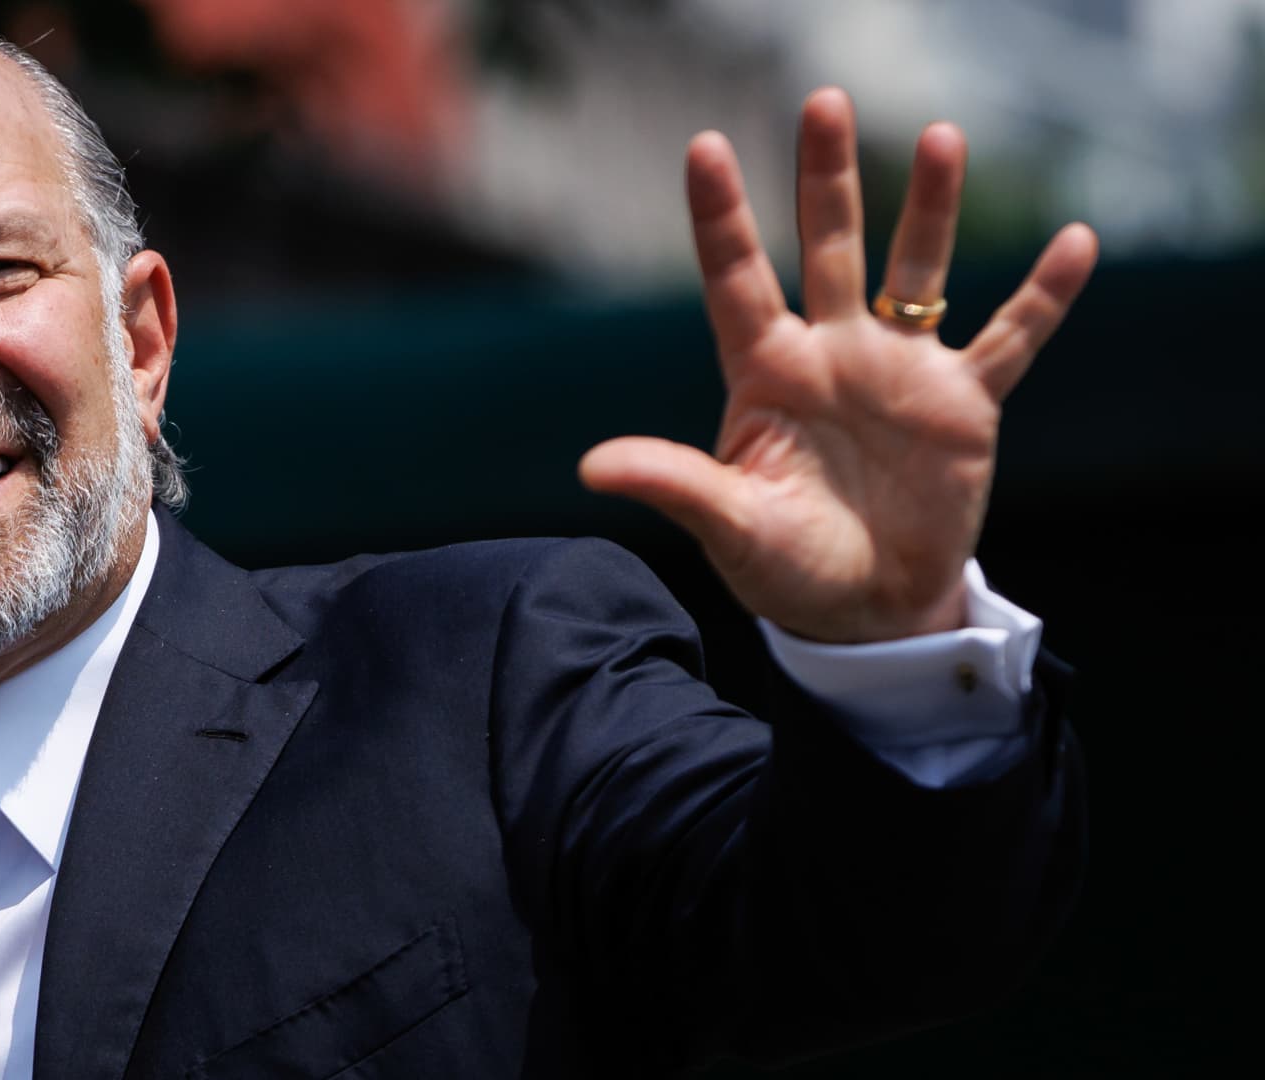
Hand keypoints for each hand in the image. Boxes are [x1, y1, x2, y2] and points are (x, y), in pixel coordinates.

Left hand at [579, 87, 1096, 642]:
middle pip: (828, 248)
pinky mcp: (962, 404)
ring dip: (929, 210)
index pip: (736, 281)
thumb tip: (592, 466)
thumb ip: (674, 485)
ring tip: (941, 138)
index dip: (721, 218)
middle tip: (823, 100)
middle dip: (826, 178)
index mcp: (766, 375)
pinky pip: (1010, 339)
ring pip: (917, 273)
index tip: (704, 146)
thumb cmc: (786, 570)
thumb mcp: (730, 528)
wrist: (869, 612)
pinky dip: (1044, 297)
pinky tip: (1077, 243)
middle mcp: (831, 355)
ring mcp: (899, 372)